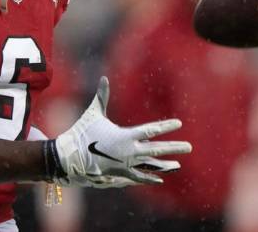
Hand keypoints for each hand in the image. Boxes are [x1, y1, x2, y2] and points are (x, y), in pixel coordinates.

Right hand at [52, 76, 191, 186]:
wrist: (69, 157)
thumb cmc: (81, 132)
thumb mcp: (93, 112)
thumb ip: (102, 96)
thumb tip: (103, 77)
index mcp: (125, 135)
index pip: (151, 130)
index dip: (165, 126)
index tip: (178, 124)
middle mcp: (128, 151)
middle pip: (156, 149)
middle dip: (173, 147)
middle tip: (189, 147)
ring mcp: (124, 164)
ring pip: (149, 165)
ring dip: (165, 165)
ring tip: (177, 165)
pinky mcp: (118, 174)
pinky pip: (137, 177)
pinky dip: (148, 178)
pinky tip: (159, 179)